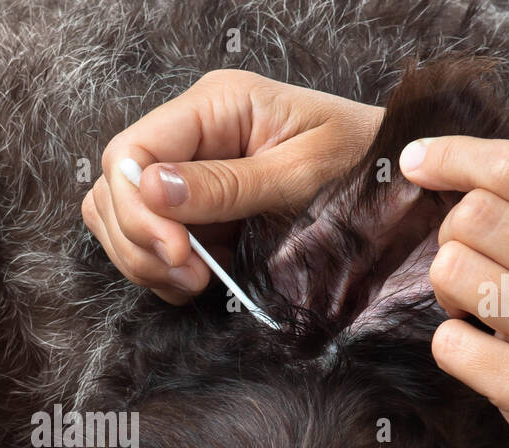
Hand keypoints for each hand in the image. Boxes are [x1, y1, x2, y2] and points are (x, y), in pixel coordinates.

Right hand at [82, 69, 382, 303]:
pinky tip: (199, 281)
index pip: (130, 151)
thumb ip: (227, 184)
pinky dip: (159, 270)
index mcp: (216, 105)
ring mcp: (187, 173)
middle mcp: (191, 133)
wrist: (395, 182)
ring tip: (196, 281)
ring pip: (116, 216)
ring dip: (144, 259)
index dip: (137, 209)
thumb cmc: (364, 165)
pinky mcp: (192, 210)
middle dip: (139, 240)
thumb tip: (152, 188)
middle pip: (114, 187)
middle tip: (192, 277)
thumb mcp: (303, 174)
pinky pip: (144, 240)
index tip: (177, 253)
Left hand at [400, 135, 508, 447]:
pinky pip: (447, 342)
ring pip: (453, 270)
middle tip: (470, 272)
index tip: (417, 163)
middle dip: (450, 238)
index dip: (454, 156)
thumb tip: (444, 167)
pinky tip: (484, 358)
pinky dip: (450, 346)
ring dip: (444, 291)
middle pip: (475, 215)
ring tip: (477, 313)